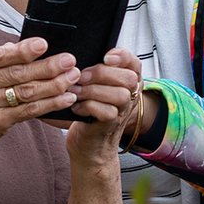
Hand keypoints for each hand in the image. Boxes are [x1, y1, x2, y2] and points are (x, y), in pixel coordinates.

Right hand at [0, 38, 81, 161]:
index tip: (45, 44)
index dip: (24, 50)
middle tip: (70, 60)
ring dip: (54, 84)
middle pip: (17, 72)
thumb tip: (25, 47)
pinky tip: (65, 98)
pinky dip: (50, 103)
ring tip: (72, 77)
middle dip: (48, 66)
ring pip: (26, 91)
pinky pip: (29, 110)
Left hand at [62, 49, 142, 165]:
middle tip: (81, 77)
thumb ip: (91, 73)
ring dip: (93, 90)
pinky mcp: (110, 125)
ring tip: (76, 92)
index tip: (106, 56)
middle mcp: (129, 97)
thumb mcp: (92, 89)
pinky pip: (107, 112)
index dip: (123, 57)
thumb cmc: (86, 113)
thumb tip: (69, 56)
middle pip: (128, 78)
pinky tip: (76, 107)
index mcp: (126, 83)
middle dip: (102, 73)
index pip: (134, 63)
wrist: (88, 147)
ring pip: (120, 95)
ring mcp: (122, 112)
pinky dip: (88, 106)